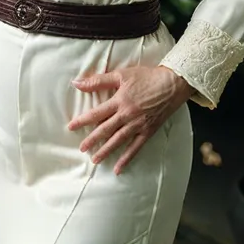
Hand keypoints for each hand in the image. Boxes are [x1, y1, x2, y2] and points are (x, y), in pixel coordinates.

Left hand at [68, 65, 192, 174]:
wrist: (172, 84)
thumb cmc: (146, 77)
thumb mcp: (122, 75)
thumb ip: (99, 80)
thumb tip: (77, 83)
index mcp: (119, 101)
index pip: (96, 113)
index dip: (82, 120)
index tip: (71, 127)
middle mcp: (127, 115)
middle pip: (105, 130)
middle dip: (92, 140)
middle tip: (81, 148)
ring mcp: (138, 125)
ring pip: (118, 141)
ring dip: (106, 151)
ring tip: (95, 160)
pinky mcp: (148, 131)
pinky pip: (135, 148)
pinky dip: (127, 158)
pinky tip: (118, 168)